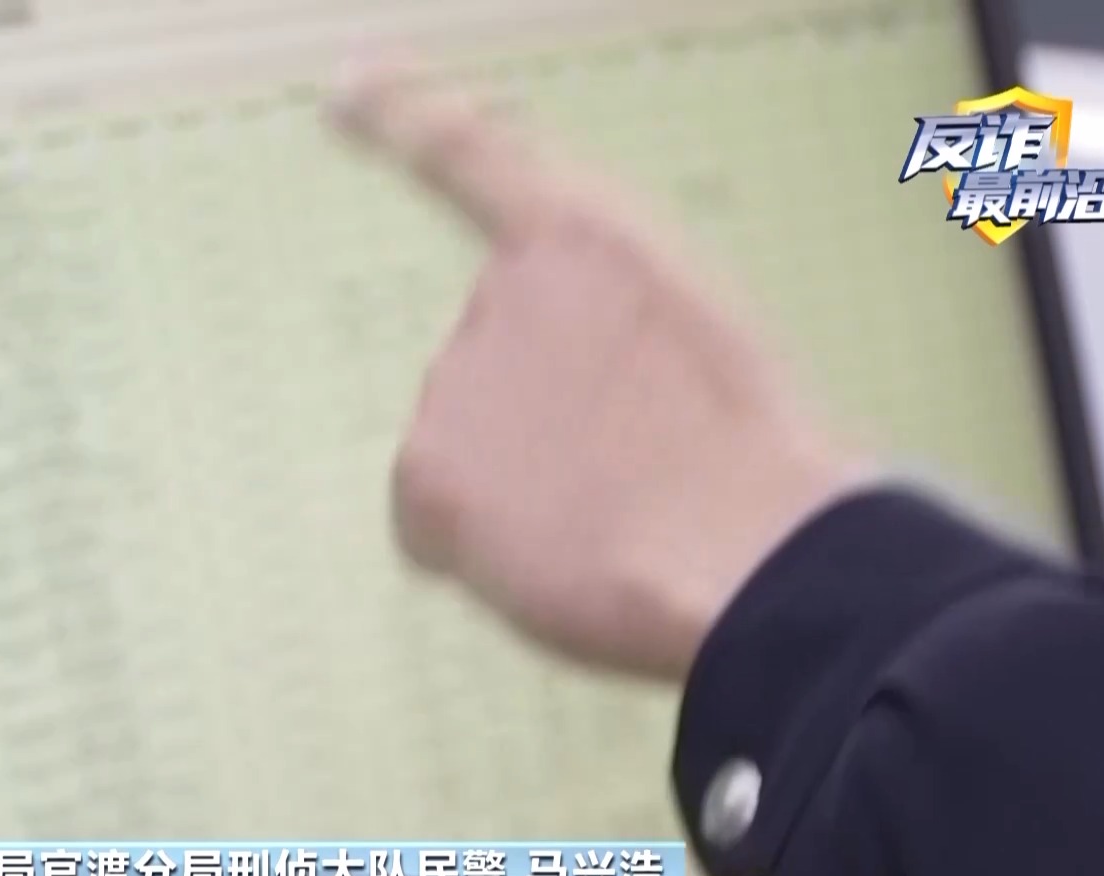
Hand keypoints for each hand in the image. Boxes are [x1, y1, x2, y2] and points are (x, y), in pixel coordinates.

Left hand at [327, 59, 867, 681]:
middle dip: (541, 419)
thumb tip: (563, 394)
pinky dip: (471, 550)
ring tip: (614, 517)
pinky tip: (550, 558)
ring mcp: (456, 376)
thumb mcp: (699, 337)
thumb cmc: (756, 464)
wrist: (752, 550)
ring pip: (467, 447)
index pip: (472, 155)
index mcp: (588, 237)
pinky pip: (428, 520)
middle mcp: (503, 289)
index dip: (401, 116)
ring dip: (517, 487)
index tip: (348, 89)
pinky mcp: (424, 466)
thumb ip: (610, 326)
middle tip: (634, 471)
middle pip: (491, 361)